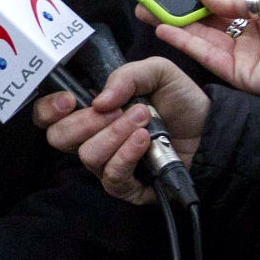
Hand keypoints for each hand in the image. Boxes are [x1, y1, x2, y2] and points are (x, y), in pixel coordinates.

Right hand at [33, 57, 207, 205]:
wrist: (211, 130)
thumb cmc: (180, 101)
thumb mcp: (156, 72)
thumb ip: (125, 75)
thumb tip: (98, 100)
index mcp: (89, 110)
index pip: (48, 115)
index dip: (49, 109)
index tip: (71, 99)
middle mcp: (91, 138)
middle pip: (58, 138)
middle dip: (84, 121)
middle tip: (114, 109)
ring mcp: (106, 164)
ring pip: (87, 156)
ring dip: (115, 134)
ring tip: (142, 119)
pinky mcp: (126, 187)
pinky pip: (112, 176)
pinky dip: (127, 154)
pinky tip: (144, 140)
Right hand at [139, 0, 259, 101]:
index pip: (222, 6)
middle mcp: (248, 35)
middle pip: (207, 24)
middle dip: (179, 13)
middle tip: (149, 3)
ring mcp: (241, 56)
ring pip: (202, 39)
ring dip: (175, 26)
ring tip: (149, 13)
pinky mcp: (237, 75)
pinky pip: (207, 56)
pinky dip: (185, 43)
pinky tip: (165, 29)